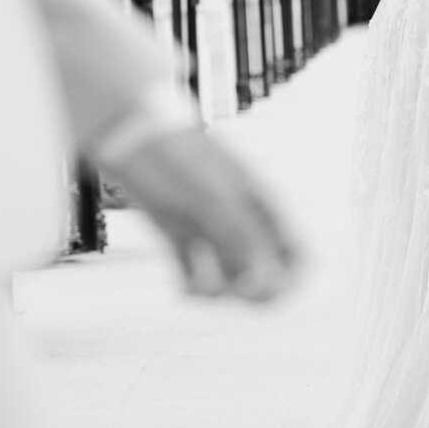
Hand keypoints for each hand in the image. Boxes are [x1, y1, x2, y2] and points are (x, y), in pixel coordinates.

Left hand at [109, 126, 303, 302]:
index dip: (291, 280)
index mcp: (261, 208)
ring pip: (228, 277)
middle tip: (232, 293)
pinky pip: (193, 273)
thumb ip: (241, 242)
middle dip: (252, 293)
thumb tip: (265, 286)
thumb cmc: (179, 158)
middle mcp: (240, 220)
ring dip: (216, 292)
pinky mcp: (178, 234)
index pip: (296, 253)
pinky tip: (181, 287)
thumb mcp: (214, 200)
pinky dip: (190, 286)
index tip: (268, 293)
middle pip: (264, 272)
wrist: (132, 134)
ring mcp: (210, 228)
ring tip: (194, 287)